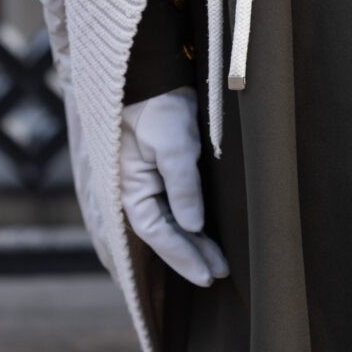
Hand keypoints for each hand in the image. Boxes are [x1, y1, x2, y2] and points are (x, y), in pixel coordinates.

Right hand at [121, 88, 228, 287]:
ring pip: (173, 223)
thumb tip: (193, 226)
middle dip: (192, 255)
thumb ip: (183, 186)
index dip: (183, 257)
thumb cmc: (159, 108)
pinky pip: (177, 207)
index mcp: (132, 190)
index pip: (158, 235)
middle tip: (219, 273)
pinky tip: (208, 234)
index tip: (206, 274)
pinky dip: (192, 223)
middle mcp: (139, 192)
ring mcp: (151, 183)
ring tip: (219, 262)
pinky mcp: (165, 171)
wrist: (155, 77)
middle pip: (166, 234)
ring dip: (194, 242)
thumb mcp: (173, 145)